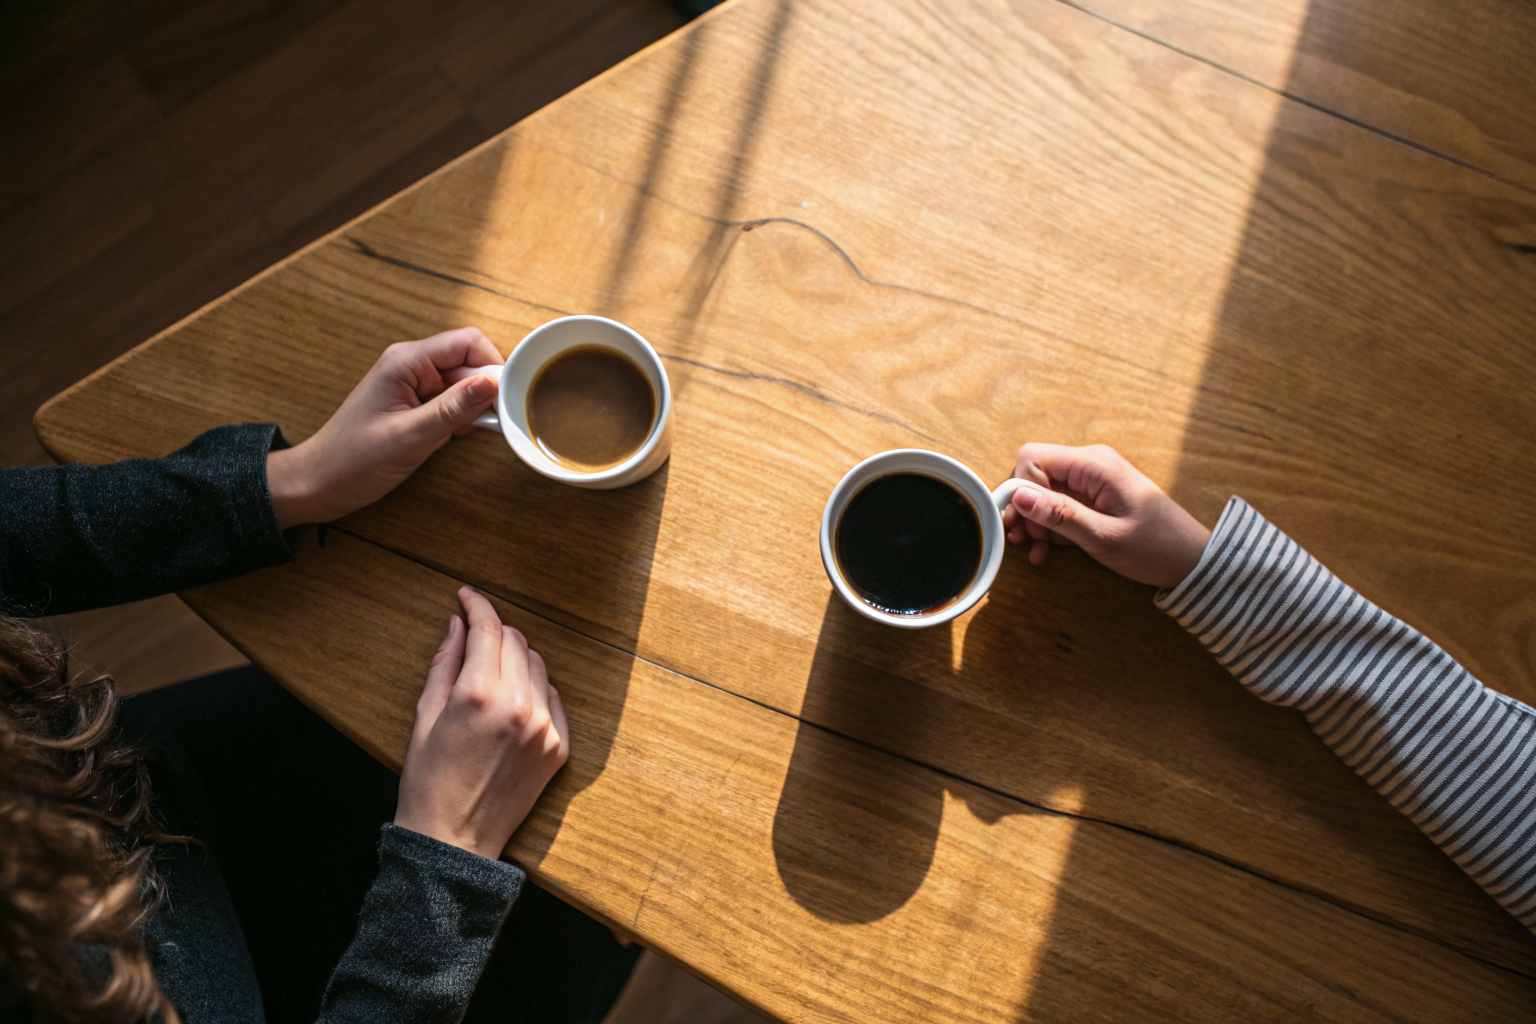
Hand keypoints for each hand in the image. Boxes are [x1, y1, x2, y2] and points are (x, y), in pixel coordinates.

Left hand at [266, 328, 502, 527]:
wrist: (319, 484)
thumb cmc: (352, 460)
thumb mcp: (410, 436)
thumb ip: (454, 409)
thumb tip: (493, 383)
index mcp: (406, 361)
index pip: (467, 342)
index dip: (492, 365)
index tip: (506, 397)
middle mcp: (411, 366)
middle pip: (469, 363)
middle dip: (484, 392)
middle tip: (489, 425)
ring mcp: (414, 386)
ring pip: (464, 386)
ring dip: (472, 410)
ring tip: (456, 437)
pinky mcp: (416, 407)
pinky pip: (452, 405)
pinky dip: (459, 422)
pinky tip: (447, 441)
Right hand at [394, 587, 569, 859]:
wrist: (453, 841)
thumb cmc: (428, 781)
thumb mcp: (425, 716)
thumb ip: (445, 663)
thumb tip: (458, 625)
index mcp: (479, 695)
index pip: (488, 629)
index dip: (477, 606)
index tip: (467, 596)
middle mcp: (519, 706)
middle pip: (515, 642)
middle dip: (493, 634)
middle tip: (472, 640)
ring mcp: (544, 727)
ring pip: (536, 666)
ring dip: (514, 660)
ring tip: (488, 677)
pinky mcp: (559, 747)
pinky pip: (551, 698)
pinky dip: (533, 689)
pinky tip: (511, 702)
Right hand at [1001, 443, 1211, 588]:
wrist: (1192, 560)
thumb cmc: (1156, 549)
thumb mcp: (1103, 537)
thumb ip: (1059, 515)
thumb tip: (1018, 496)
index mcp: (1094, 465)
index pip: (1032, 458)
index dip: (1020, 489)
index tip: (1025, 524)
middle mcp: (1091, 464)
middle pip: (1034, 473)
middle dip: (1025, 508)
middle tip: (1030, 541)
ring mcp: (1093, 479)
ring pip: (1043, 489)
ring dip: (1034, 520)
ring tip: (1037, 550)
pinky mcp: (1095, 494)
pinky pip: (1060, 502)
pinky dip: (1050, 524)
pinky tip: (1048, 550)